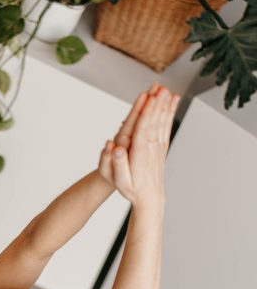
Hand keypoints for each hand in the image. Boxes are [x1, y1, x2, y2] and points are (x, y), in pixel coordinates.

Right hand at [110, 86, 179, 207]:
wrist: (150, 199)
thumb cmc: (132, 190)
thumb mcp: (121, 182)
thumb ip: (118, 164)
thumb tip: (116, 148)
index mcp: (140, 156)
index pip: (143, 131)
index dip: (147, 115)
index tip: (150, 99)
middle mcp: (152, 150)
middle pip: (155, 124)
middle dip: (158, 106)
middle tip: (162, 89)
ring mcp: (159, 148)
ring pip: (162, 124)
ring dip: (165, 107)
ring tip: (169, 91)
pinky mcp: (161, 148)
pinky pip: (166, 127)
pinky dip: (169, 114)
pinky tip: (173, 103)